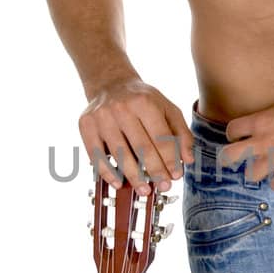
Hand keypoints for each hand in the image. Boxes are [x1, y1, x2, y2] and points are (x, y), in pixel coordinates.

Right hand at [80, 79, 194, 192]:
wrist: (110, 83)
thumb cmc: (142, 99)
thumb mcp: (167, 108)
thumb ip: (181, 132)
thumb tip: (188, 160)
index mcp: (145, 102)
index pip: (161, 138)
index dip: (170, 160)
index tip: (176, 176)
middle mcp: (122, 108)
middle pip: (142, 148)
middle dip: (155, 171)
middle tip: (163, 186)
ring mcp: (102, 117)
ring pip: (120, 154)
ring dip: (134, 177)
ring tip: (145, 189)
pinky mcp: (86, 125)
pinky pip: (97, 155)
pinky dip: (108, 172)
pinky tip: (119, 183)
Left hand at [221, 90, 273, 191]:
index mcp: (260, 122)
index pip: (233, 130)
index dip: (234, 135)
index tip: (239, 137)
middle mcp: (262, 142)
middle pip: (230, 156)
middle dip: (229, 158)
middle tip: (235, 160)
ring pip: (251, 175)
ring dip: (257, 172)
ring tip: (264, 170)